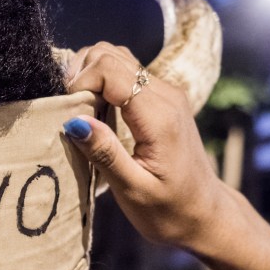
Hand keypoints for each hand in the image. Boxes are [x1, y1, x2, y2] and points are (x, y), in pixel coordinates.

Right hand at [62, 42, 229, 249]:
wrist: (204, 214)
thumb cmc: (168, 210)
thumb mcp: (133, 190)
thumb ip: (105, 153)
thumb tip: (74, 121)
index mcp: (159, 116)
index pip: (110, 70)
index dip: (80, 82)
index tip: (66, 113)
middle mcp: (165, 95)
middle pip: (111, 55)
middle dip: (80, 74)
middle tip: (66, 109)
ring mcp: (165, 93)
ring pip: (117, 58)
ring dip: (89, 74)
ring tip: (76, 107)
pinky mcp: (161, 98)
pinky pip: (125, 73)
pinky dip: (100, 81)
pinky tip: (91, 108)